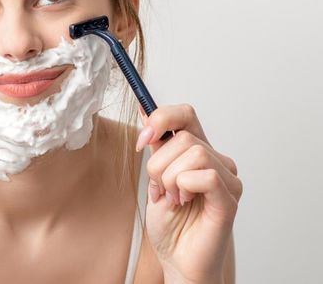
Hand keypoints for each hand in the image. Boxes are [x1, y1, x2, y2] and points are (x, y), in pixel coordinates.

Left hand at [138, 104, 242, 283]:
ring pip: (194, 153)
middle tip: (159, 189)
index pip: (185, 114)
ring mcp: (227, 179)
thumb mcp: (154, 178)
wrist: (177, 259)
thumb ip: (155, 147)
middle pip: (184, 137)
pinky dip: (184, 187)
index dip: (160, 119)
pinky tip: (184, 202)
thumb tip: (143, 110)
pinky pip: (205, 176)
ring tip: (173, 199)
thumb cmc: (170, 224)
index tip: (142, 139)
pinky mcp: (228, 199)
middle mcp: (217, 161)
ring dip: (170, 178)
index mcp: (197, 152)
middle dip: (158, 164)